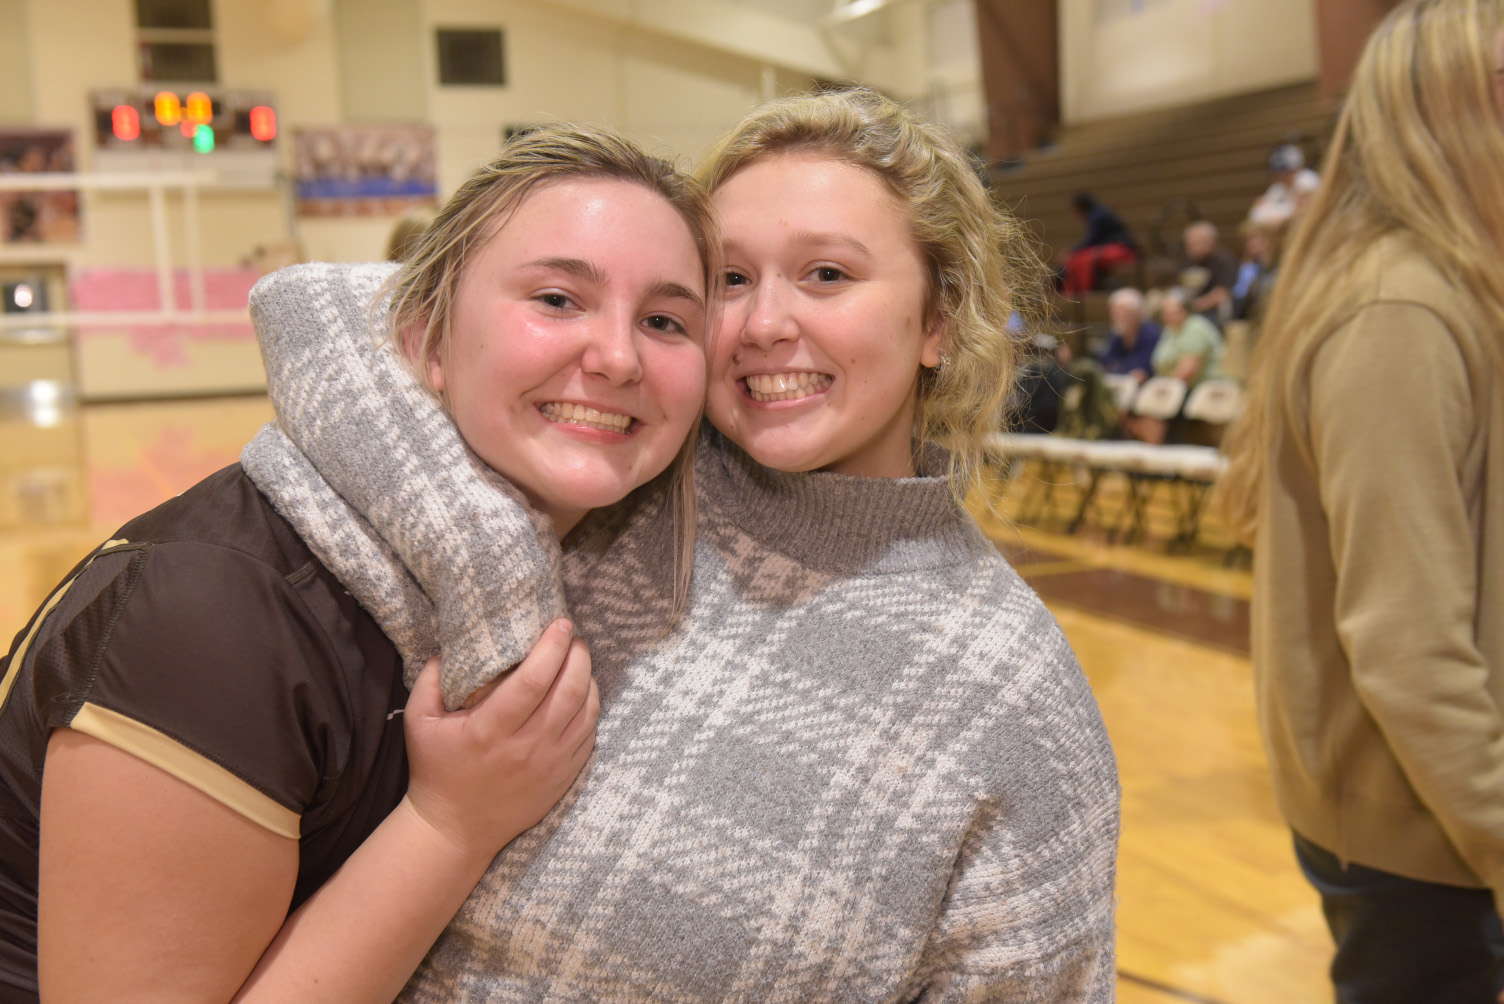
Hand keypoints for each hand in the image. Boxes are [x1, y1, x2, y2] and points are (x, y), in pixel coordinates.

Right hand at [401, 618, 598, 860]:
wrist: (456, 829)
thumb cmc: (436, 770)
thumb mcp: (419, 722)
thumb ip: (431, 678)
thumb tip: (451, 643)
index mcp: (490, 730)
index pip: (534, 680)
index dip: (552, 647)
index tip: (560, 623)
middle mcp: (527, 747)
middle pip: (569, 690)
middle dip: (577, 654)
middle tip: (572, 635)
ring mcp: (551, 764)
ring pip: (587, 710)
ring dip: (588, 676)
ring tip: (578, 657)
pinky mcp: (565, 776)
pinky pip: (590, 733)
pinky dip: (592, 705)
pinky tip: (583, 690)